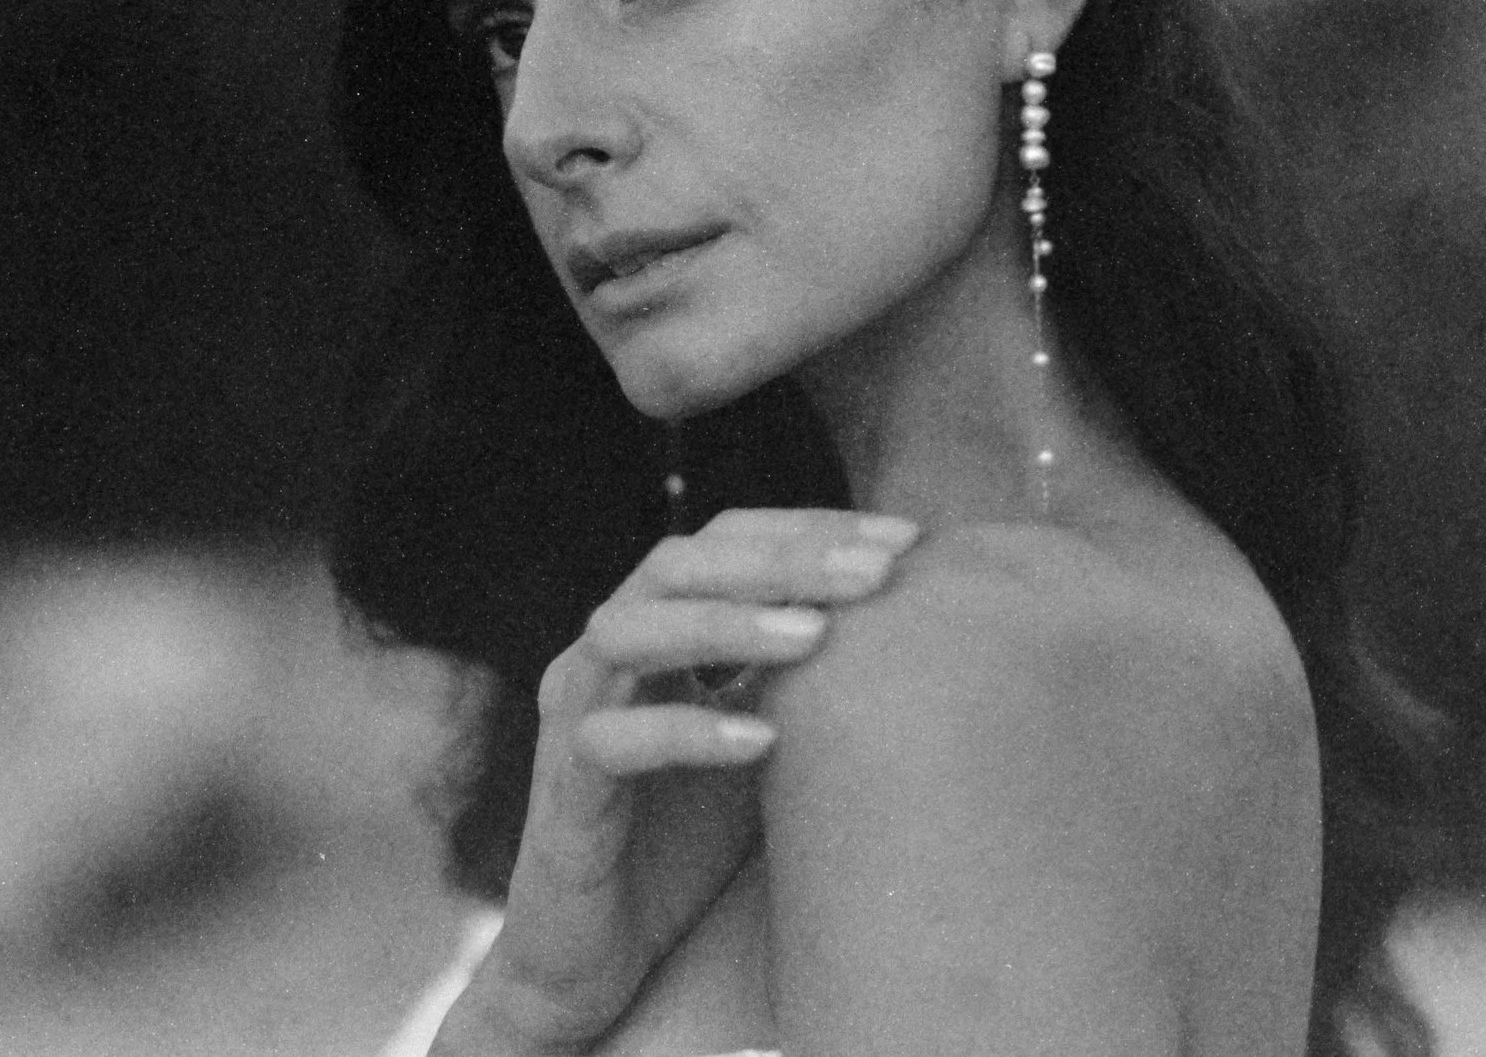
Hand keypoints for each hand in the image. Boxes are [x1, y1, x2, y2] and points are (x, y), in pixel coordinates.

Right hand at [432, 508, 920, 1054]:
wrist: (597, 956)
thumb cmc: (688, 835)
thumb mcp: (765, 736)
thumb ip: (809, 676)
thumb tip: (924, 625)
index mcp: (656, 625)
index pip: (725, 538)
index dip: (810, 529)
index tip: (906, 539)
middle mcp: (605, 654)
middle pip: (679, 564)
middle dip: (780, 560)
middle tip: (873, 572)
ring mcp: (573, 718)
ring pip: (627, 633)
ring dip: (725, 625)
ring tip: (815, 635)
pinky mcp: (561, 796)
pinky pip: (610, 744)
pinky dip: (686, 732)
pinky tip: (762, 741)